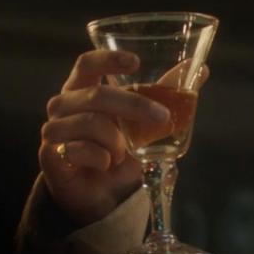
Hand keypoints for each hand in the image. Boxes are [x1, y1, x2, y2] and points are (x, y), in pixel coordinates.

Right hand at [39, 50, 171, 225]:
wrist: (105, 195)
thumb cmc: (123, 152)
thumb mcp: (147, 122)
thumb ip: (167, 94)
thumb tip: (201, 69)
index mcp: (84, 90)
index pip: (87, 64)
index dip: (107, 59)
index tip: (136, 62)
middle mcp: (64, 105)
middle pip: (95, 94)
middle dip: (133, 105)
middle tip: (162, 118)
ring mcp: (54, 130)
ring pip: (88, 123)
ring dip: (116, 139)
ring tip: (124, 152)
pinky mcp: (51, 156)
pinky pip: (77, 150)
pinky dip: (101, 158)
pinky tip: (106, 164)